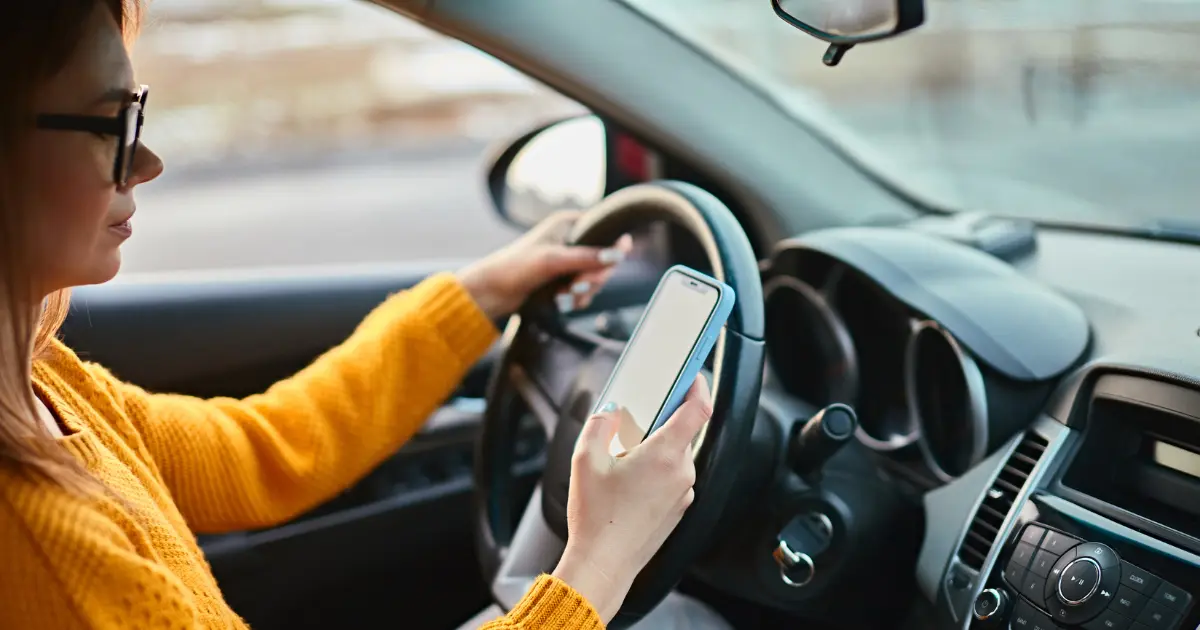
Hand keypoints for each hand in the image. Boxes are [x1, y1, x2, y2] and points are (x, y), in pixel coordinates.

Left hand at [456, 211, 633, 318]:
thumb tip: (617, 255)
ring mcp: (567, 260)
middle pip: (603, 258)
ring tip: (565, 298)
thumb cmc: (516, 267)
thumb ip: (586, 257)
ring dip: (584, 291)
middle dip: (593, 277)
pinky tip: (562, 303)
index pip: (605, 229)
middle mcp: (570, 239)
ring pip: (594, 277)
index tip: (613, 261)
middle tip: (577, 287)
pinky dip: (577, 299)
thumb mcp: (553, 260)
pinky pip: (584, 290)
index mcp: (568, 224)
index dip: (613, 246)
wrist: (492, 292)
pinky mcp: (563, 279)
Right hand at [551, 375, 711, 622]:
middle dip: (662, 422)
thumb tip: (611, 410)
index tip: (693, 375)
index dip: (698, 386)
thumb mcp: (585, 459)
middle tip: (635, 422)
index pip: (698, 409)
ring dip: (657, 449)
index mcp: (665, 455)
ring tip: (624, 460)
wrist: (604, 564)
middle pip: (683, 432)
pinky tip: (629, 482)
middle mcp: (682, 473)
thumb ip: (600, 424)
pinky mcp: (678, 510)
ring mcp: (683, 494)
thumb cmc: (597, 517)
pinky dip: (657, 471)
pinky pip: (673, 478)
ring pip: (676, 456)